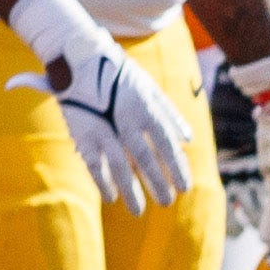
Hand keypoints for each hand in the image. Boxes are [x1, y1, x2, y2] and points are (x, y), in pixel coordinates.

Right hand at [8, 26, 196, 214]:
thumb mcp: (150, 89)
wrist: (81, 58)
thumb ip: (170, 114)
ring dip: (131, 190)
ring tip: (140, 211)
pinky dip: (103, 181)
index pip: (166, 143)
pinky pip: (94, 163)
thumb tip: (188, 139)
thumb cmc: (121, 76)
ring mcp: (103, 127)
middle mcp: (126, 119)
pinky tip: (112, 197)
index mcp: (146, 107)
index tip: (185, 186)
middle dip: (158, 182)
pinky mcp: (82, 133)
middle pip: (145, 158)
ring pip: (119, 165)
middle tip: (168, 203)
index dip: (176, 166)